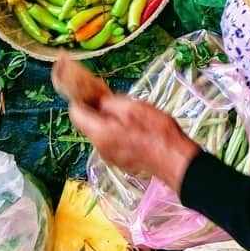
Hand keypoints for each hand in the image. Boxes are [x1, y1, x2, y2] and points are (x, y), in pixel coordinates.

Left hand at [69, 92, 199, 192]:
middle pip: (88, 124)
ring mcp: (110, 156)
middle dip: (96, 110)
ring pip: (100, 132)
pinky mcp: (120, 161)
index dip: (80, 98)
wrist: (174, 159)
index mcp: (99, 133)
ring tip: (129, 113)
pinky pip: (111, 142)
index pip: (75, 113)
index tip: (91, 90)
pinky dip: (117, 132)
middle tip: (114, 99)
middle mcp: (99, 147)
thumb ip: (111, 103)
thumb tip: (99, 102)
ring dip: (108, 120)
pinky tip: (135, 128)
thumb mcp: (134, 107)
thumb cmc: (156, 131)